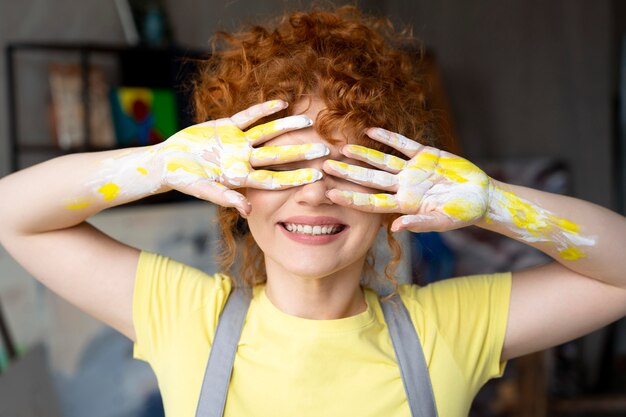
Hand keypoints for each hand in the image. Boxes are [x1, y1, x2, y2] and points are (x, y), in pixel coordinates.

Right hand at [151, 100, 327, 214]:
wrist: (167, 162)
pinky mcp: (227, 126)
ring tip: (309, 121)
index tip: (318, 176)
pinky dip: (264, 109)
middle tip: (325, 149)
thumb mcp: (203, 190)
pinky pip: (249, 116)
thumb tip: (248, 210)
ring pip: (268, 133)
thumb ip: (225, 198)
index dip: (296, 177)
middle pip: (278, 155)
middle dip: (301, 152)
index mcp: (241, 178)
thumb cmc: (184, 180)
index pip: (275, 178)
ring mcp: (237, 142)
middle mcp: (244, 160)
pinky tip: (282, 102)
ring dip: (287, 126)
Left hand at [323, 127, 491, 232]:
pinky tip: (370, 130)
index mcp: (404, 205)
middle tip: (324, 167)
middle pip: (369, 179)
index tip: (330, 195)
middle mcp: (403, 187)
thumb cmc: (462, 214)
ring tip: (342, 148)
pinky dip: (387, 136)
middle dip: (348, 173)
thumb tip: (395, 227)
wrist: (481, 197)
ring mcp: (412, 170)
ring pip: (382, 160)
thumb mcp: (441, 221)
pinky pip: (402, 144)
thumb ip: (418, 223)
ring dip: (363, 154)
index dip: (350, 199)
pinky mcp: (425, 155)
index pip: (371, 202)